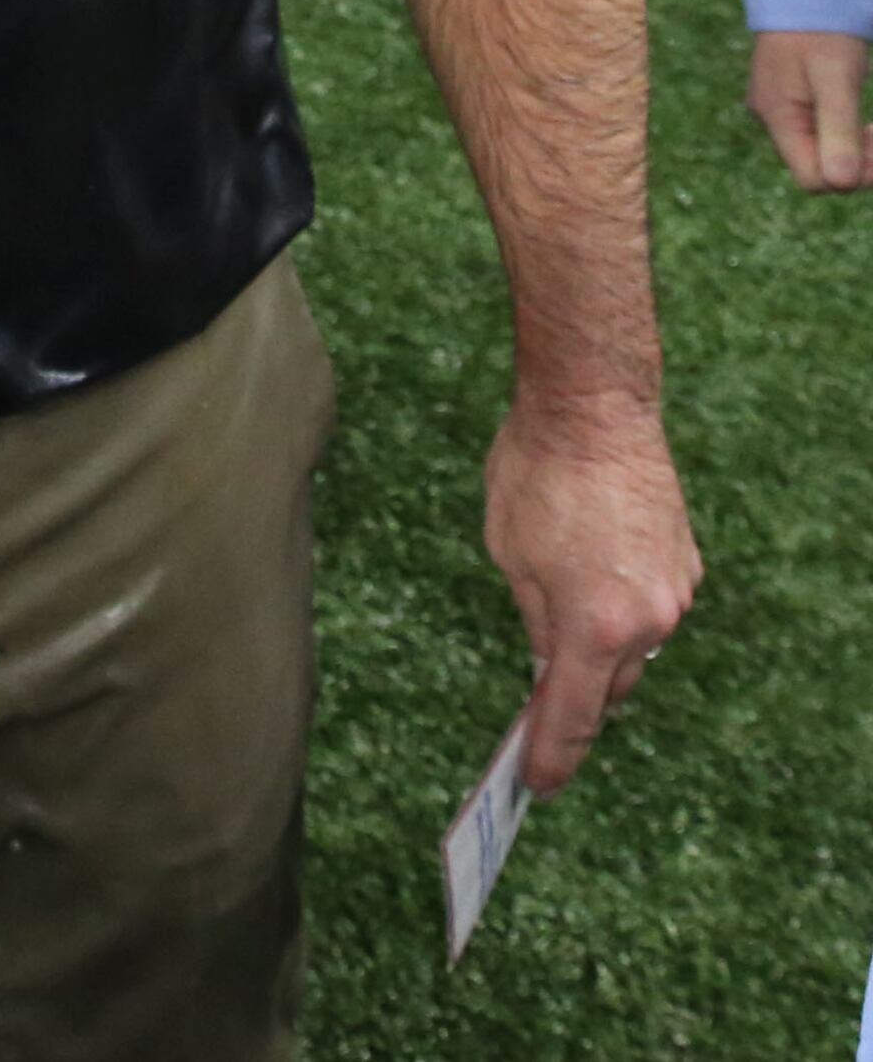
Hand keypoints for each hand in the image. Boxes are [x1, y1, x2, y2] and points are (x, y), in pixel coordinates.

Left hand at [481, 394, 700, 792]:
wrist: (595, 412)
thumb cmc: (536, 475)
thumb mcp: (508, 554)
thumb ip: (534, 621)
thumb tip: (550, 664)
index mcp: (592, 625)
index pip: (571, 714)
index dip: (552, 754)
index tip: (537, 785)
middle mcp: (646, 620)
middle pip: (608, 687)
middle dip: (574, 701)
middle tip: (539, 716)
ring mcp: (675, 593)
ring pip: (633, 648)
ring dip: (600, 650)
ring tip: (562, 640)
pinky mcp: (687, 566)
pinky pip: (651, 609)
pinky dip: (622, 610)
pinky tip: (594, 585)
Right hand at [749, 27, 868, 188]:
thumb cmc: (823, 32)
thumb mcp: (837, 79)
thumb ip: (838, 130)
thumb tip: (842, 183)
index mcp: (778, 117)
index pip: (813, 178)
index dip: (853, 174)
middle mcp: (772, 119)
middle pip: (817, 168)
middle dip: (859, 162)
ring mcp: (778, 109)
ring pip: (819, 153)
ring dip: (854, 149)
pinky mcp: (789, 99)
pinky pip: (817, 133)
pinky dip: (845, 134)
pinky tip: (860, 122)